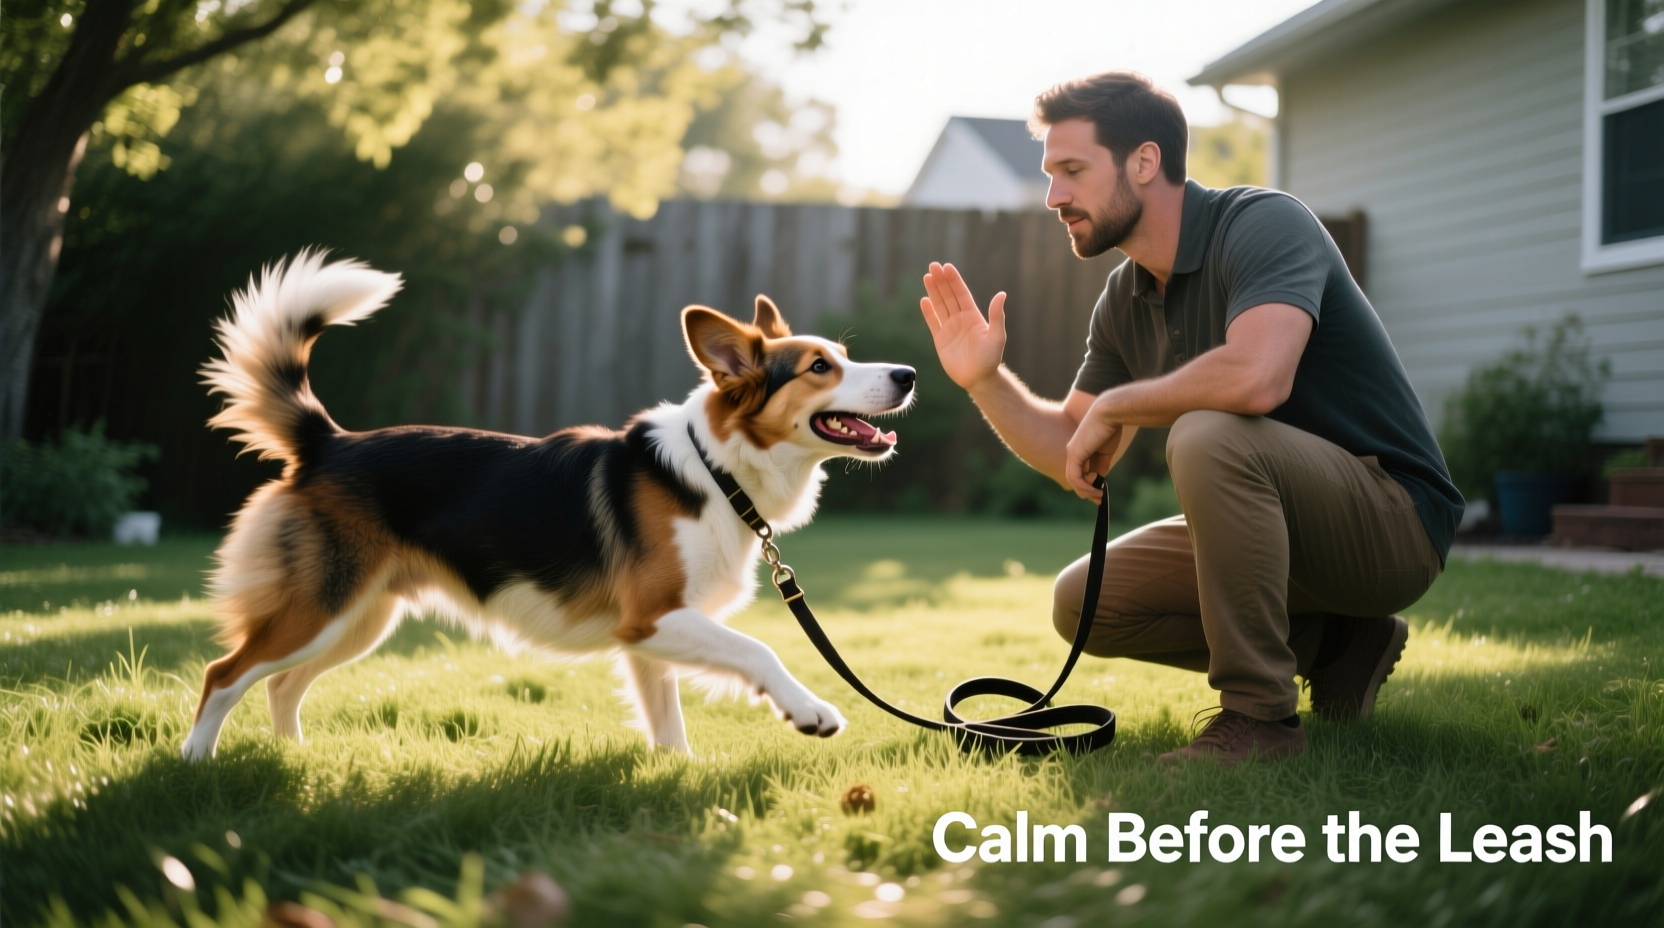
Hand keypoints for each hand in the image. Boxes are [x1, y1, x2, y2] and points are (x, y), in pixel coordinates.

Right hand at [919, 262, 1006, 390]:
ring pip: (940, 305)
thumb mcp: (997, 337)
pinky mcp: (940, 340)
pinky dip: (928, 312)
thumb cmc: (990, 358)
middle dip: (941, 281)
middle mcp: (960, 319)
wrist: (978, 378)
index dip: (954, 280)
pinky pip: (933, 322)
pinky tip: (924, 300)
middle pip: (948, 296)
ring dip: (933, 291)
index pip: (961, 293)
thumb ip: (997, 316)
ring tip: (927, 276)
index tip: (947, 267)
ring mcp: (950, 328)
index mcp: (973, 316)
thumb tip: (1001, 294)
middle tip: (933, 266)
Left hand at [1064, 397, 1122, 501]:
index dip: (1090, 485)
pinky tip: (1096, 489)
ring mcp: (1072, 452)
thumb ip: (1101, 464)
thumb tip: (1099, 477)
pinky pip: (1075, 477)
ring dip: (1086, 491)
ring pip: (1073, 479)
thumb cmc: (1111, 428)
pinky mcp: (1075, 453)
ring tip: (1099, 496)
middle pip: (1075, 477)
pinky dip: (1084, 486)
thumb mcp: (1106, 450)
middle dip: (1087, 491)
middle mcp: (1073, 451)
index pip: (1081, 471)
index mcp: (1081, 449)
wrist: (1111, 413)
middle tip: (1099, 501)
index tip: (1100, 494)